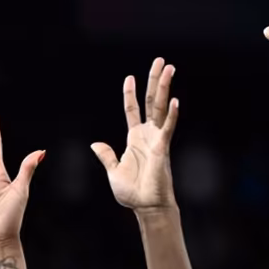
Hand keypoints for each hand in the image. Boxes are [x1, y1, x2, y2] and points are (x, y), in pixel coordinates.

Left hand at [91, 58, 179, 212]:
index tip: (129, 77)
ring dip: (165, 87)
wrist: (146, 207)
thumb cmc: (132, 192)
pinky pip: (167, 128)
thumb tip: (94, 143)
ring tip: (169, 68)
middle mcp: (147, 134)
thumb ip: (106, 155)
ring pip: (160, 107)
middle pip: (151, 100)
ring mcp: (156, 139)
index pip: (132, 109)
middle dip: (154, 80)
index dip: (130, 93)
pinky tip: (174, 101)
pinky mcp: (162, 148)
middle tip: (160, 61)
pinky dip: (171, 115)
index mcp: (134, 138)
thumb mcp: (113, 170)